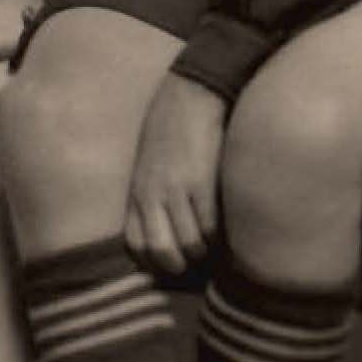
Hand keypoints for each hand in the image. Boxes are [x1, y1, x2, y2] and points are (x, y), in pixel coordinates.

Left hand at [125, 72, 228, 275]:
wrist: (189, 95)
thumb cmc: (171, 133)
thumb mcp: (149, 166)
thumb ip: (152, 197)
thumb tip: (167, 231)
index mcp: (136, 191)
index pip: (135, 245)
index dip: (154, 264)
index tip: (173, 264)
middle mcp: (150, 193)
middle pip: (161, 252)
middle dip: (182, 266)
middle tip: (197, 262)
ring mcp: (175, 188)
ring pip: (190, 244)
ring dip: (206, 252)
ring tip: (215, 245)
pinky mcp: (201, 182)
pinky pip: (210, 225)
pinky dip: (220, 236)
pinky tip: (226, 228)